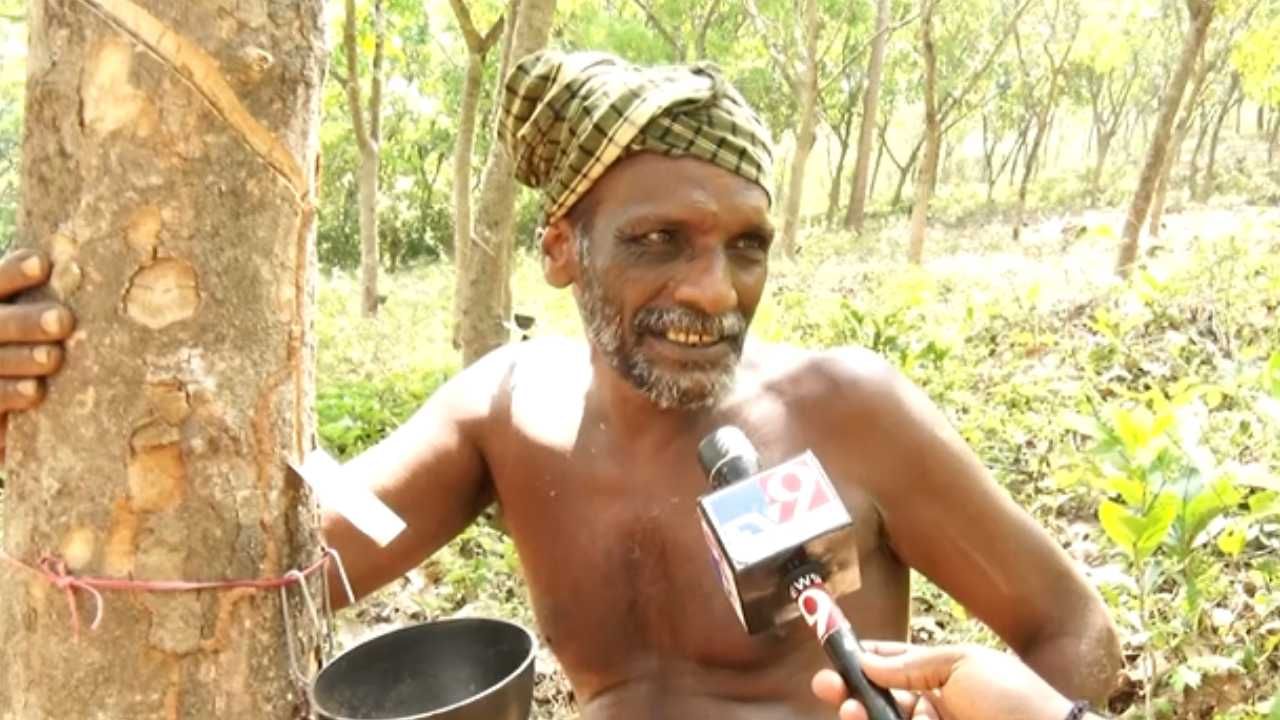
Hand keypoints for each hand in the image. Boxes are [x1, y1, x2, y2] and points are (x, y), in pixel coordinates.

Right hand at [0, 249, 73, 459]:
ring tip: (53, 357)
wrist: (11, 393)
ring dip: (23, 358)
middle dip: (27, 322)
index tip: (42, 264)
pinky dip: (12, 393)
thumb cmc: (42, 342)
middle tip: (62, 320)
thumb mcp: (44, 313)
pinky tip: (36, 391)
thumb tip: (112, 266)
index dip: (14, 272)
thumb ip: (61, 298)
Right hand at [811, 641, 1078, 719]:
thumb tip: (867, 660)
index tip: (833, 655)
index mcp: (940, 678)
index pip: (891, 665)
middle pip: (879, 699)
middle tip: (827, 688)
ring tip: (851, 709)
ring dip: (861, 713)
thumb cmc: (1014, 699)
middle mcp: (931, 708)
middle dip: (849, 692)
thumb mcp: (963, 664)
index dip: (860, 659)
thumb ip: (912, 663)